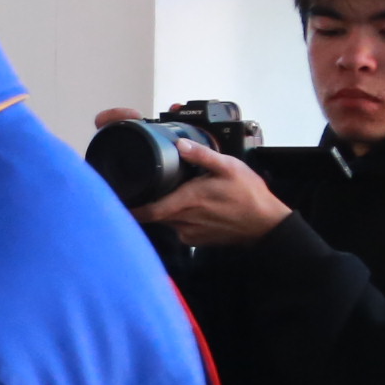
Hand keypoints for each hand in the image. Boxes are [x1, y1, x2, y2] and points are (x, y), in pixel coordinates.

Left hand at [131, 140, 291, 246]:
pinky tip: (190, 208)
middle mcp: (185, 220)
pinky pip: (178, 228)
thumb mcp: (229, 167)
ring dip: (164, 210)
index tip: (118, 199)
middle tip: (141, 190)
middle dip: (146, 203)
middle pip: (153, 214)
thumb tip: (180, 145)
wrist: (266, 224)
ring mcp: (190, 233)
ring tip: (171, 195)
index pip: (149, 210)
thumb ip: (202, 156)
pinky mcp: (196, 240)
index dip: (131, 207)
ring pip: (165, 221)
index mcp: (188, 201)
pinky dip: (178, 218)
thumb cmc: (249, 195)